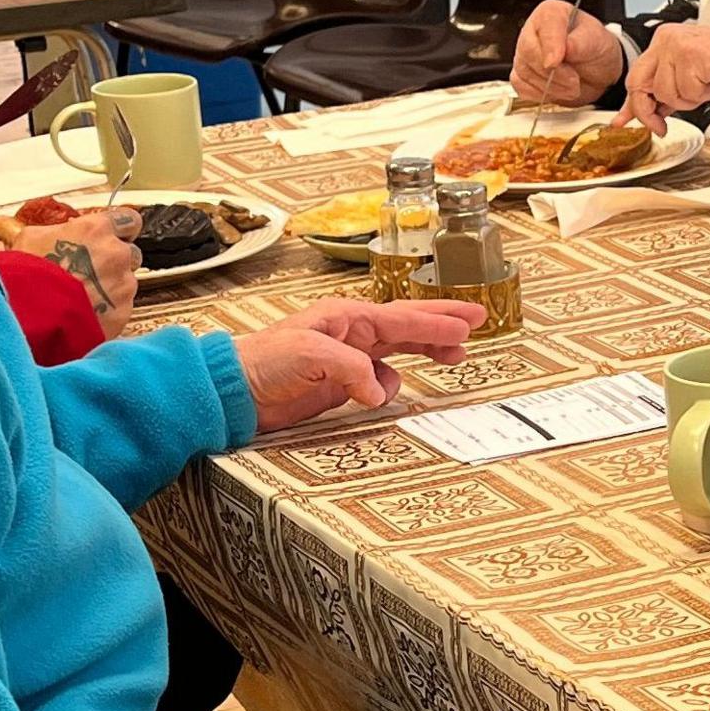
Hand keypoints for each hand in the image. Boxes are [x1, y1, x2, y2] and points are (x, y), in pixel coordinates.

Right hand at [9, 206, 140, 335]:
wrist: (31, 316)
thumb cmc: (28, 277)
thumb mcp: (31, 239)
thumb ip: (55, 233)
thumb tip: (55, 236)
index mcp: (96, 230)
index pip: (129, 220)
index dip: (122, 230)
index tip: (114, 236)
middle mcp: (116, 253)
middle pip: (130, 253)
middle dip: (115, 261)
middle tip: (90, 271)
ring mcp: (123, 283)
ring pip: (126, 282)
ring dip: (111, 287)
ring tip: (83, 296)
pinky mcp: (123, 311)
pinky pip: (122, 307)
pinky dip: (109, 310)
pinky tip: (86, 312)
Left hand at [234, 298, 482, 425]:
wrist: (233, 390)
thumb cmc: (262, 361)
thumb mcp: (309, 354)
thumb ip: (351, 368)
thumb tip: (380, 389)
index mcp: (345, 318)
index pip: (402, 317)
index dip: (438, 319)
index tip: (469, 321)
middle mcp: (349, 335)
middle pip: (407, 326)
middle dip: (443, 325)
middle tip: (476, 324)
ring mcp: (345, 360)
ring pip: (398, 352)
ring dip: (424, 353)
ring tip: (452, 356)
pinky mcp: (338, 386)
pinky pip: (377, 382)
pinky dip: (390, 387)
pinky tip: (388, 393)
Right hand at [511, 0, 624, 104]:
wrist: (598, 70)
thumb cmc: (596, 48)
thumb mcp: (597, 41)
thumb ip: (580, 43)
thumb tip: (566, 47)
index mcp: (551, 13)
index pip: (544, 26)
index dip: (550, 46)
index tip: (556, 62)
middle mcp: (533, 30)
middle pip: (528, 51)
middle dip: (553, 72)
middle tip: (574, 81)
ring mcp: (525, 53)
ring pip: (524, 72)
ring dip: (551, 86)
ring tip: (572, 86)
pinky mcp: (523, 74)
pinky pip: (522, 87)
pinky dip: (542, 94)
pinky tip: (558, 89)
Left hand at [622, 21, 709, 133]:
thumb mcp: (688, 85)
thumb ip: (663, 96)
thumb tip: (645, 114)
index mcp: (664, 42)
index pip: (636, 76)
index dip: (632, 104)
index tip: (624, 120)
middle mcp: (666, 40)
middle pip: (638, 84)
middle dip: (649, 110)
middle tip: (661, 125)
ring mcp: (676, 45)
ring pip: (663, 91)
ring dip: (686, 99)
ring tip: (703, 86)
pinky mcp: (689, 53)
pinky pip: (684, 90)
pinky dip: (699, 94)